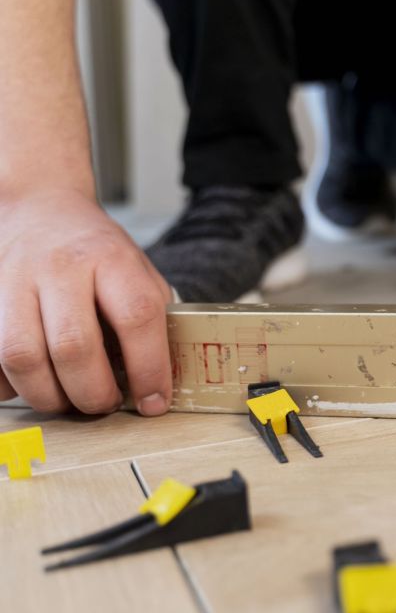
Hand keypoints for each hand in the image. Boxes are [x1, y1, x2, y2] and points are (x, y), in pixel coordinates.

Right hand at [0, 189, 172, 415]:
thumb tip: (162, 375)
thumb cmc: (95, 250)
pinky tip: (33, 382)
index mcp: (111, 258)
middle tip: (105, 404)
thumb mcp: (137, 268)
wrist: (40, 208)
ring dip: (49, 396)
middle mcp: (59, 267)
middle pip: (73, 346)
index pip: (136, 316)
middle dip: (93, 393)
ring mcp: (13, 280)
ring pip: (22, 357)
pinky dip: (9, 385)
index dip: (148, 367)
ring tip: (68, 400)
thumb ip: (152, 314)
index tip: (154, 401)